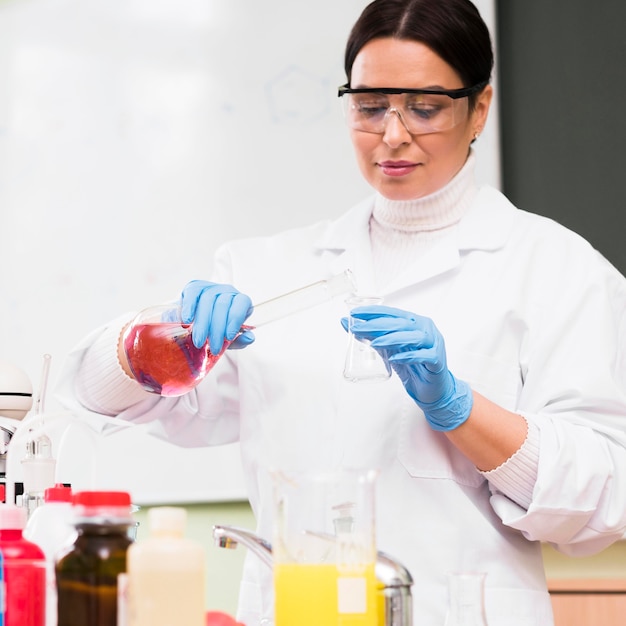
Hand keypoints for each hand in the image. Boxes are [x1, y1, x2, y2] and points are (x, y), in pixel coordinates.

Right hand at [181, 281, 253, 352]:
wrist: (196, 321)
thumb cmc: (218, 329)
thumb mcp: (229, 337)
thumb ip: (240, 339)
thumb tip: (250, 338)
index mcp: (241, 301)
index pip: (241, 303)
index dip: (235, 320)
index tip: (228, 337)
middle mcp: (228, 291)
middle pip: (222, 305)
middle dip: (217, 329)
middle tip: (213, 348)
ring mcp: (211, 287)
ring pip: (207, 301)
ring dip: (203, 324)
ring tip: (199, 341)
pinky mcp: (195, 287)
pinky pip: (193, 294)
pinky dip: (189, 307)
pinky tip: (186, 321)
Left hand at [342, 305, 472, 430]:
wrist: (432, 389)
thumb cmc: (412, 366)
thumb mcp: (388, 349)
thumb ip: (371, 336)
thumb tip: (348, 325)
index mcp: (414, 322)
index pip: (393, 313)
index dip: (374, 312)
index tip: (355, 314)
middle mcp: (425, 329)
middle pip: (401, 323)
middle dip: (377, 325)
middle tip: (358, 328)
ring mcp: (434, 344)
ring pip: (415, 336)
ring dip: (392, 339)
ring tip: (374, 343)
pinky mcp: (437, 361)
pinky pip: (425, 355)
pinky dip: (409, 356)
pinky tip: (395, 359)